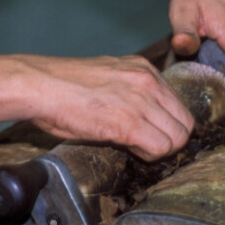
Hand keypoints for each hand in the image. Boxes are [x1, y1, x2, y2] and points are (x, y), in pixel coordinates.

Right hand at [19, 54, 195, 160]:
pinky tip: (128, 148)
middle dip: (169, 139)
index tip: (150, 132)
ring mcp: (140, 101)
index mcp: (143, 69)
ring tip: (134, 147)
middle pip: (185, 123)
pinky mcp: (129, 123)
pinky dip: (148, 155)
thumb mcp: (107, 77)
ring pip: (177, 138)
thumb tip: (143, 115)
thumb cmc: (62, 85)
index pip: (178, 105)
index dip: (167, 124)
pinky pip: (160, 148)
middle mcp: (147, 81)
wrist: (40, 86)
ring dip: (160, 149)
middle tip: (145, 144)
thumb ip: (131, 90)